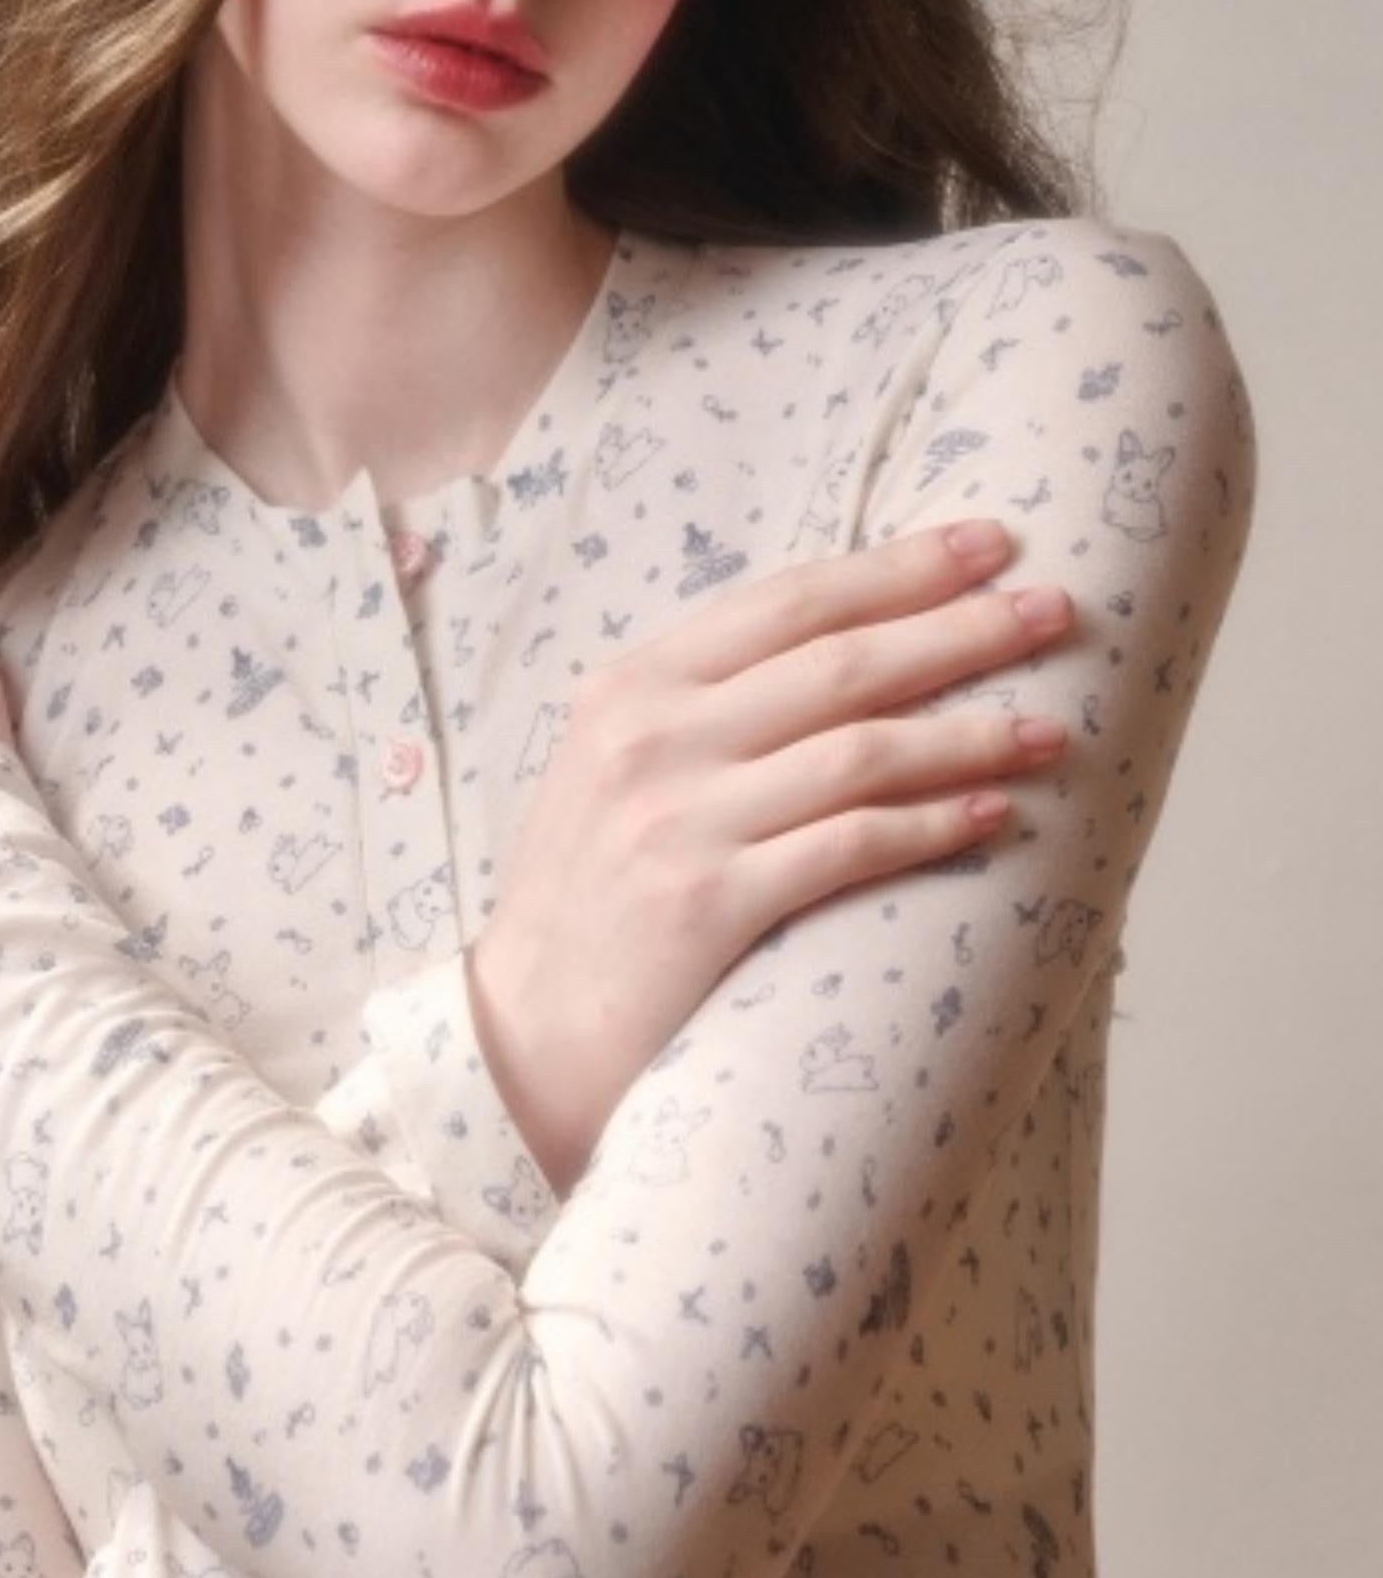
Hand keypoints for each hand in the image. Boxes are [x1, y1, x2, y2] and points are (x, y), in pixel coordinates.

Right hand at [468, 522, 1074, 1184]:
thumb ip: (704, 704)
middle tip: (1055, 612)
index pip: (788, 602)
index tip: (986, 544)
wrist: (522, 1033)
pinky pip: (848, 847)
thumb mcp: (616, 766)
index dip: (897, 568)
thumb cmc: (588, 896)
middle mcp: (652, 738)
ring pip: (859, 751)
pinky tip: (991, 815)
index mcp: (632, 686)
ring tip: (1050, 729)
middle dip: (960, 630)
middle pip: (840, 663)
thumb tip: (843, 643)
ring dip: (969, 735)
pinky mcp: (708, 904)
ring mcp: (679, 819)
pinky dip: (930, 826)